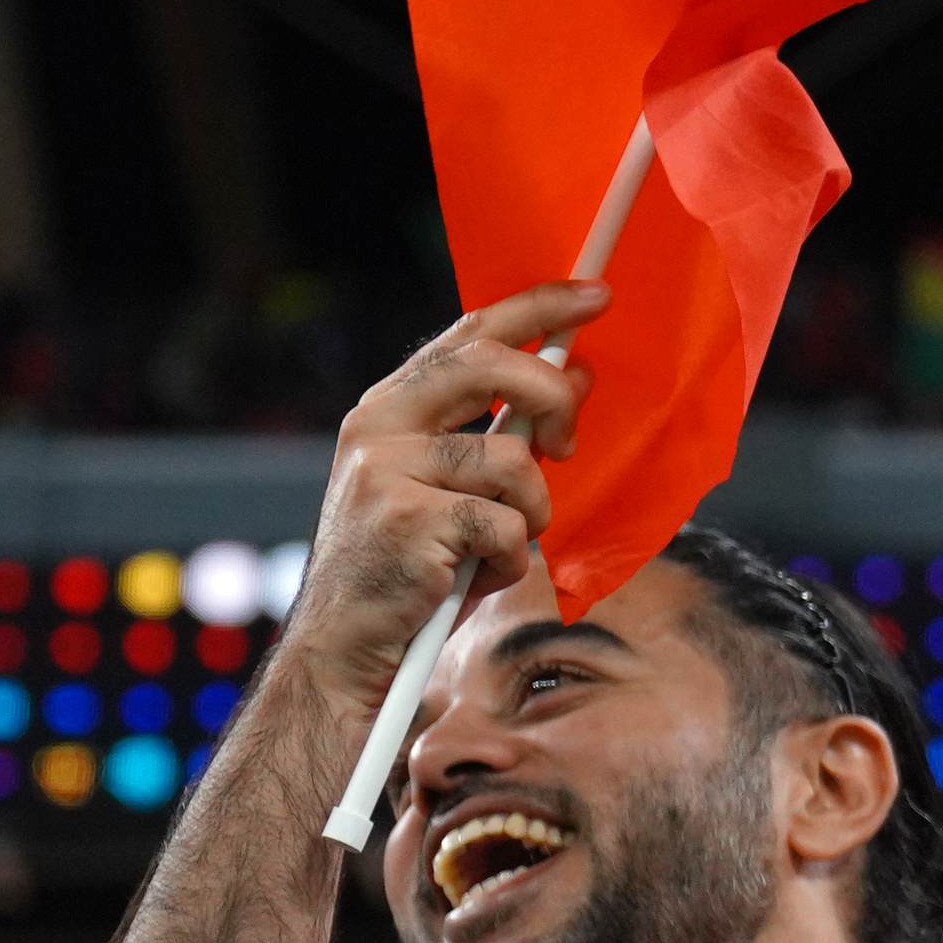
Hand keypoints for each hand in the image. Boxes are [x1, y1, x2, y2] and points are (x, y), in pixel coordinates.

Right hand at [297, 282, 610, 680]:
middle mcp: (379, 427)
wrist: (346, 647)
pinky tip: (470, 580)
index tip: (596, 294)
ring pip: (515, 463)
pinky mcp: (408, 521)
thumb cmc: (412, 569)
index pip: (468, 334)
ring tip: (491, 548)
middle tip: (567, 443)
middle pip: (491, 366)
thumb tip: (576, 378)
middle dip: (551, 397)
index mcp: (388, 409)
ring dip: (529, 515)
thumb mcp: (455, 489)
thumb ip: (504, 433)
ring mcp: (387, 471)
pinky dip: (510, 560)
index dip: (538, 307)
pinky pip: (509, 526)